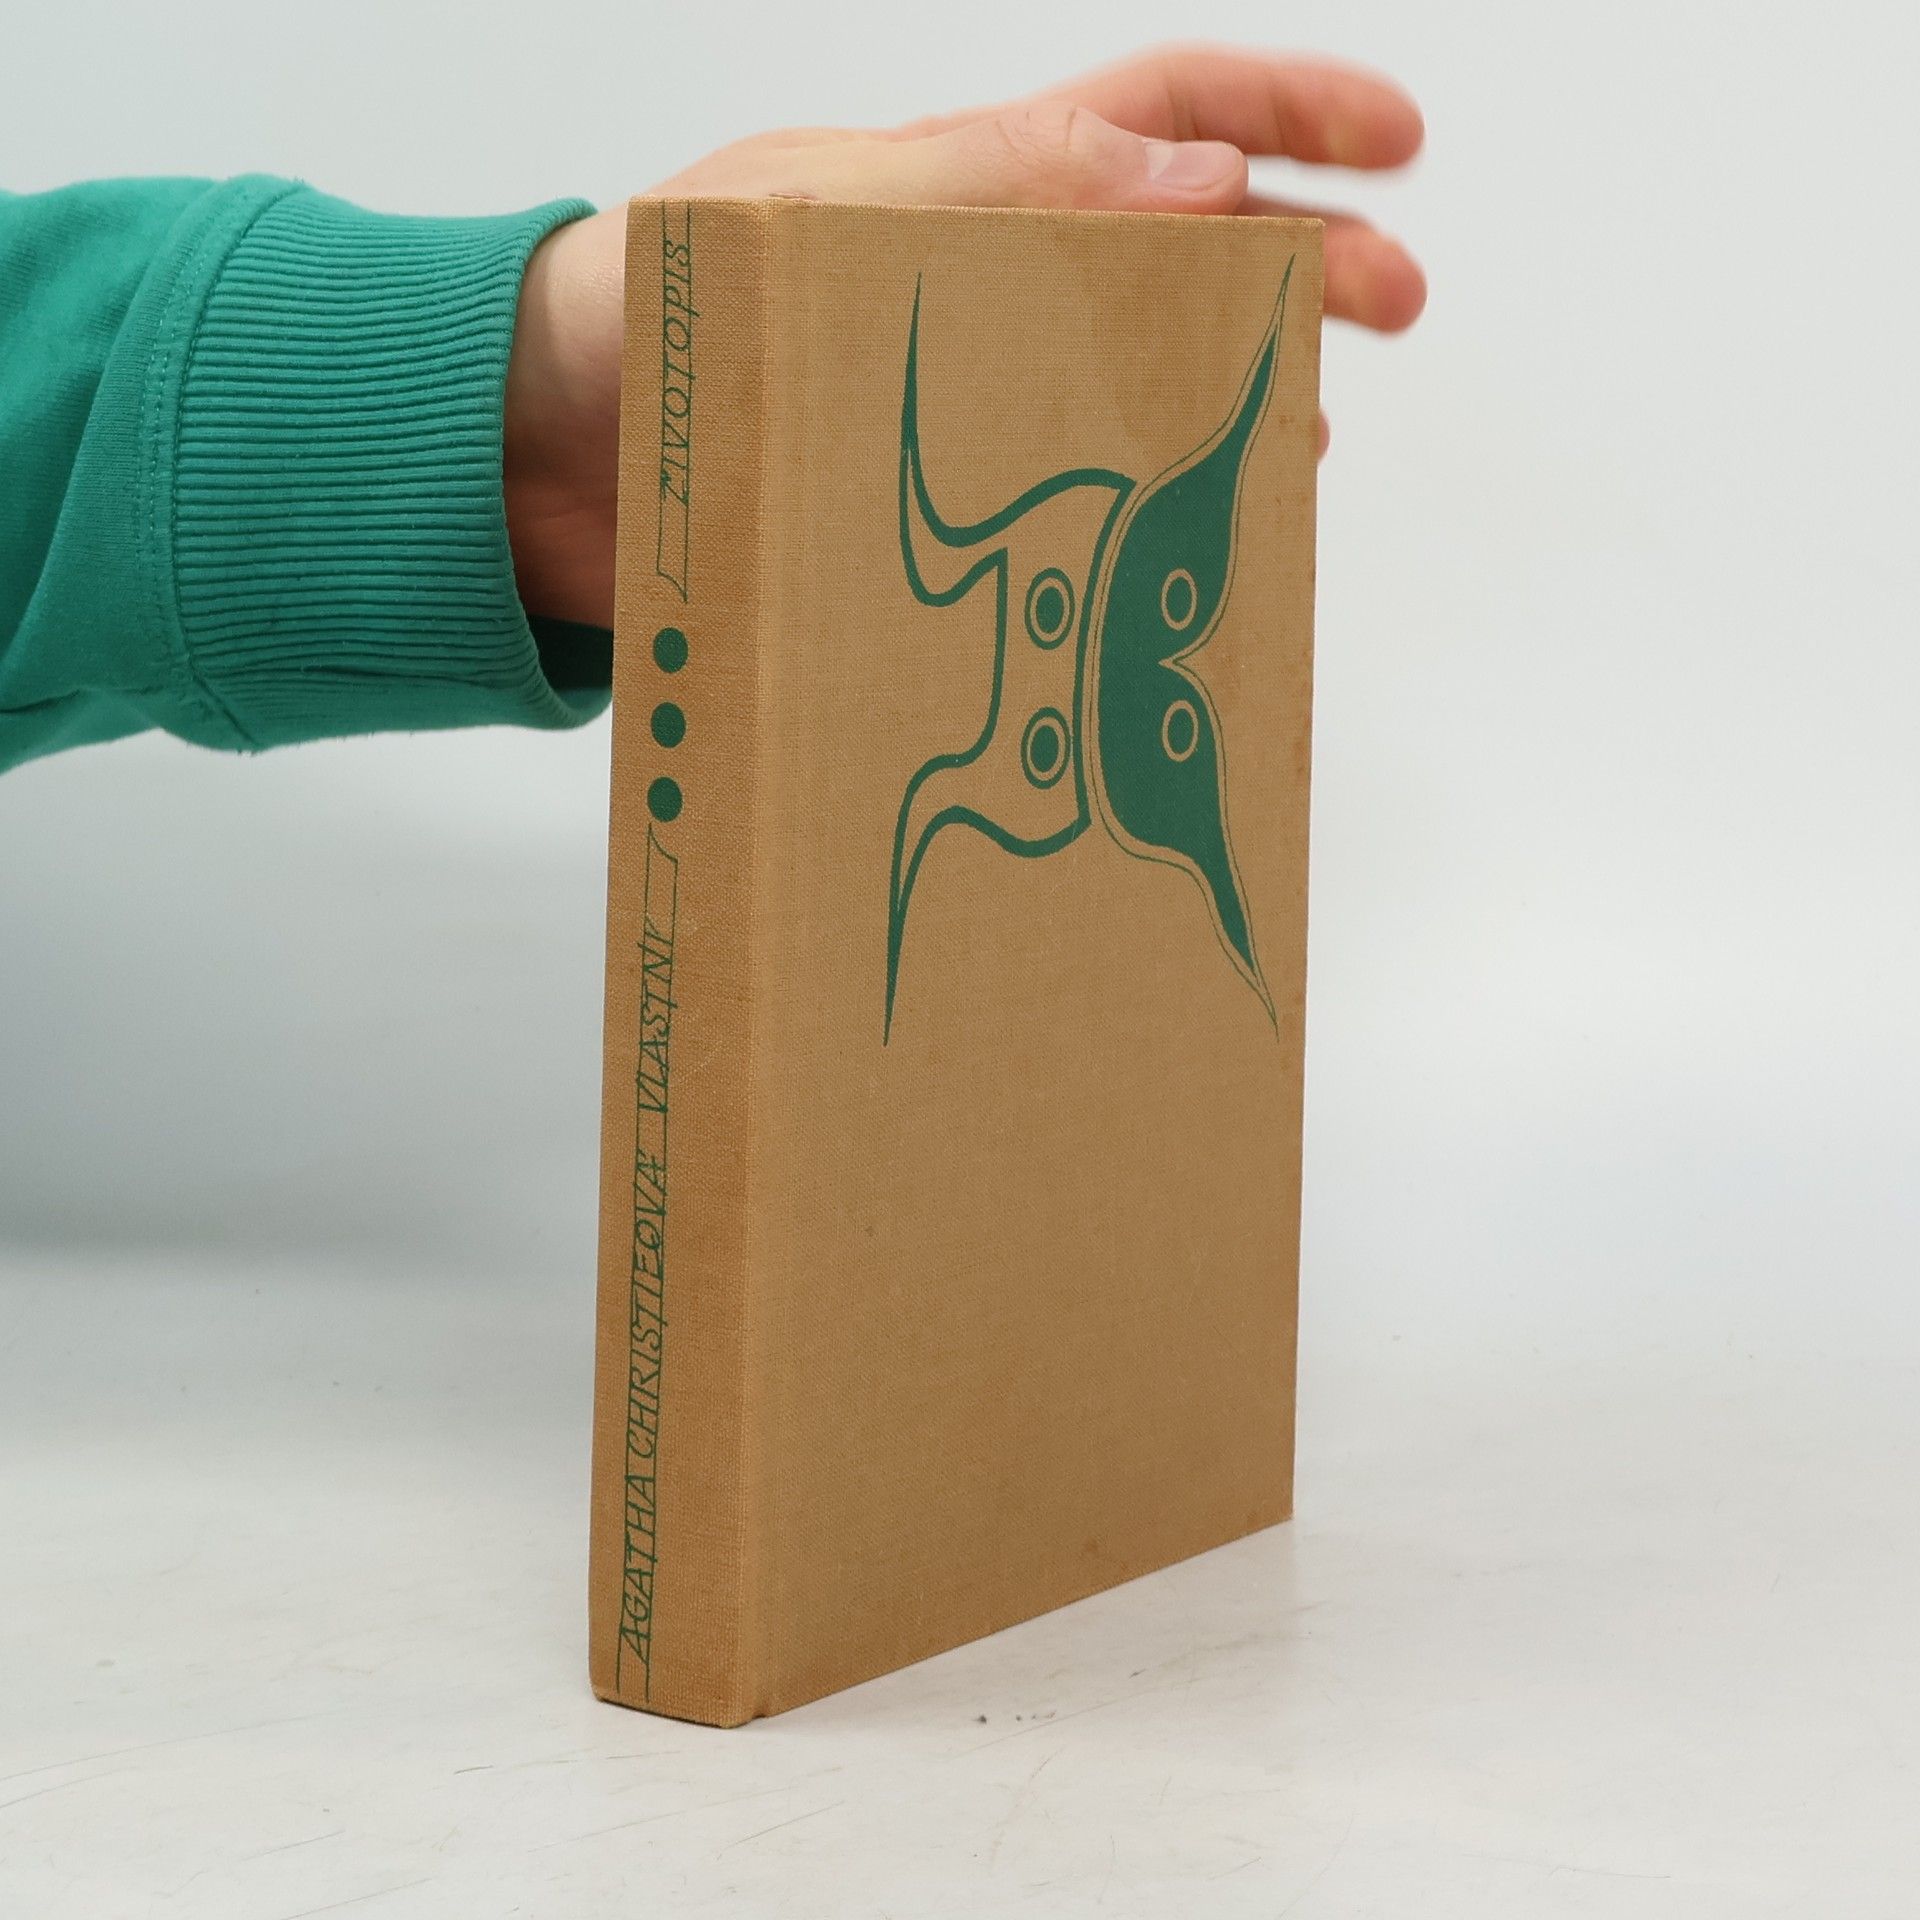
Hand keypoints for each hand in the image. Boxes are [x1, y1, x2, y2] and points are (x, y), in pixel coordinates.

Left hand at [502, 44, 1425, 628]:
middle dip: (1301, 260)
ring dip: (1225, 391)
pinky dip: (1128, 519)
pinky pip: (1055, 506)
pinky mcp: (919, 514)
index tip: (1398, 140)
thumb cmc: (637, 307)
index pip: (1153, 116)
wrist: (521, 460)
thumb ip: (996, 187)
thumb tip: (1196, 187)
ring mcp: (955, 401)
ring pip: (1130, 382)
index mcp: (957, 184)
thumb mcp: (813, 212)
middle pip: (1177, 251)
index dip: (1283, 113)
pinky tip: (1171, 548)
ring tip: (1301, 431)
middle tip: (1394, 304)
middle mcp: (975, 287)